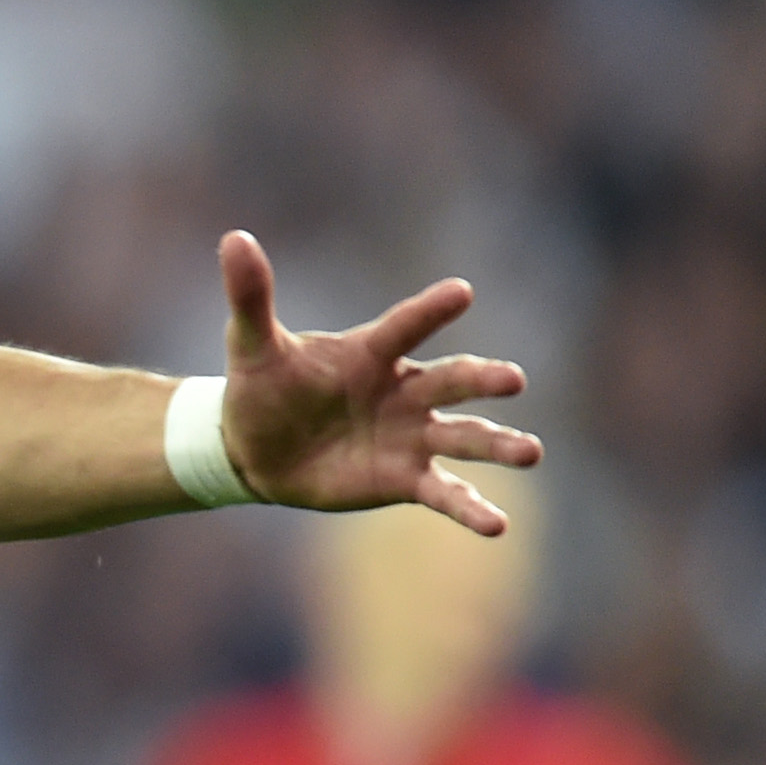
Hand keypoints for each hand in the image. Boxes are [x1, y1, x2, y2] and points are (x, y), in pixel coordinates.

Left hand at [212, 231, 542, 534]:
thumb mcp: (251, 346)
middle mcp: (403, 391)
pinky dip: (471, 509)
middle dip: (482, 379)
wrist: (254, 450)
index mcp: (372, 352)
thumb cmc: (262, 389)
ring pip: (465, 437)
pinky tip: (497, 526)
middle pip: (451, 381)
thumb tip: (233, 239)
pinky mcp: (405, 479)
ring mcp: (410, 435)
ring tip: (531, 452)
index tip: (461, 292)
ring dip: (498, 444)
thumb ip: (251, 296)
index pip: (405, 327)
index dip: (430, 310)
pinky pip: (445, 493)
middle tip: (513, 380)